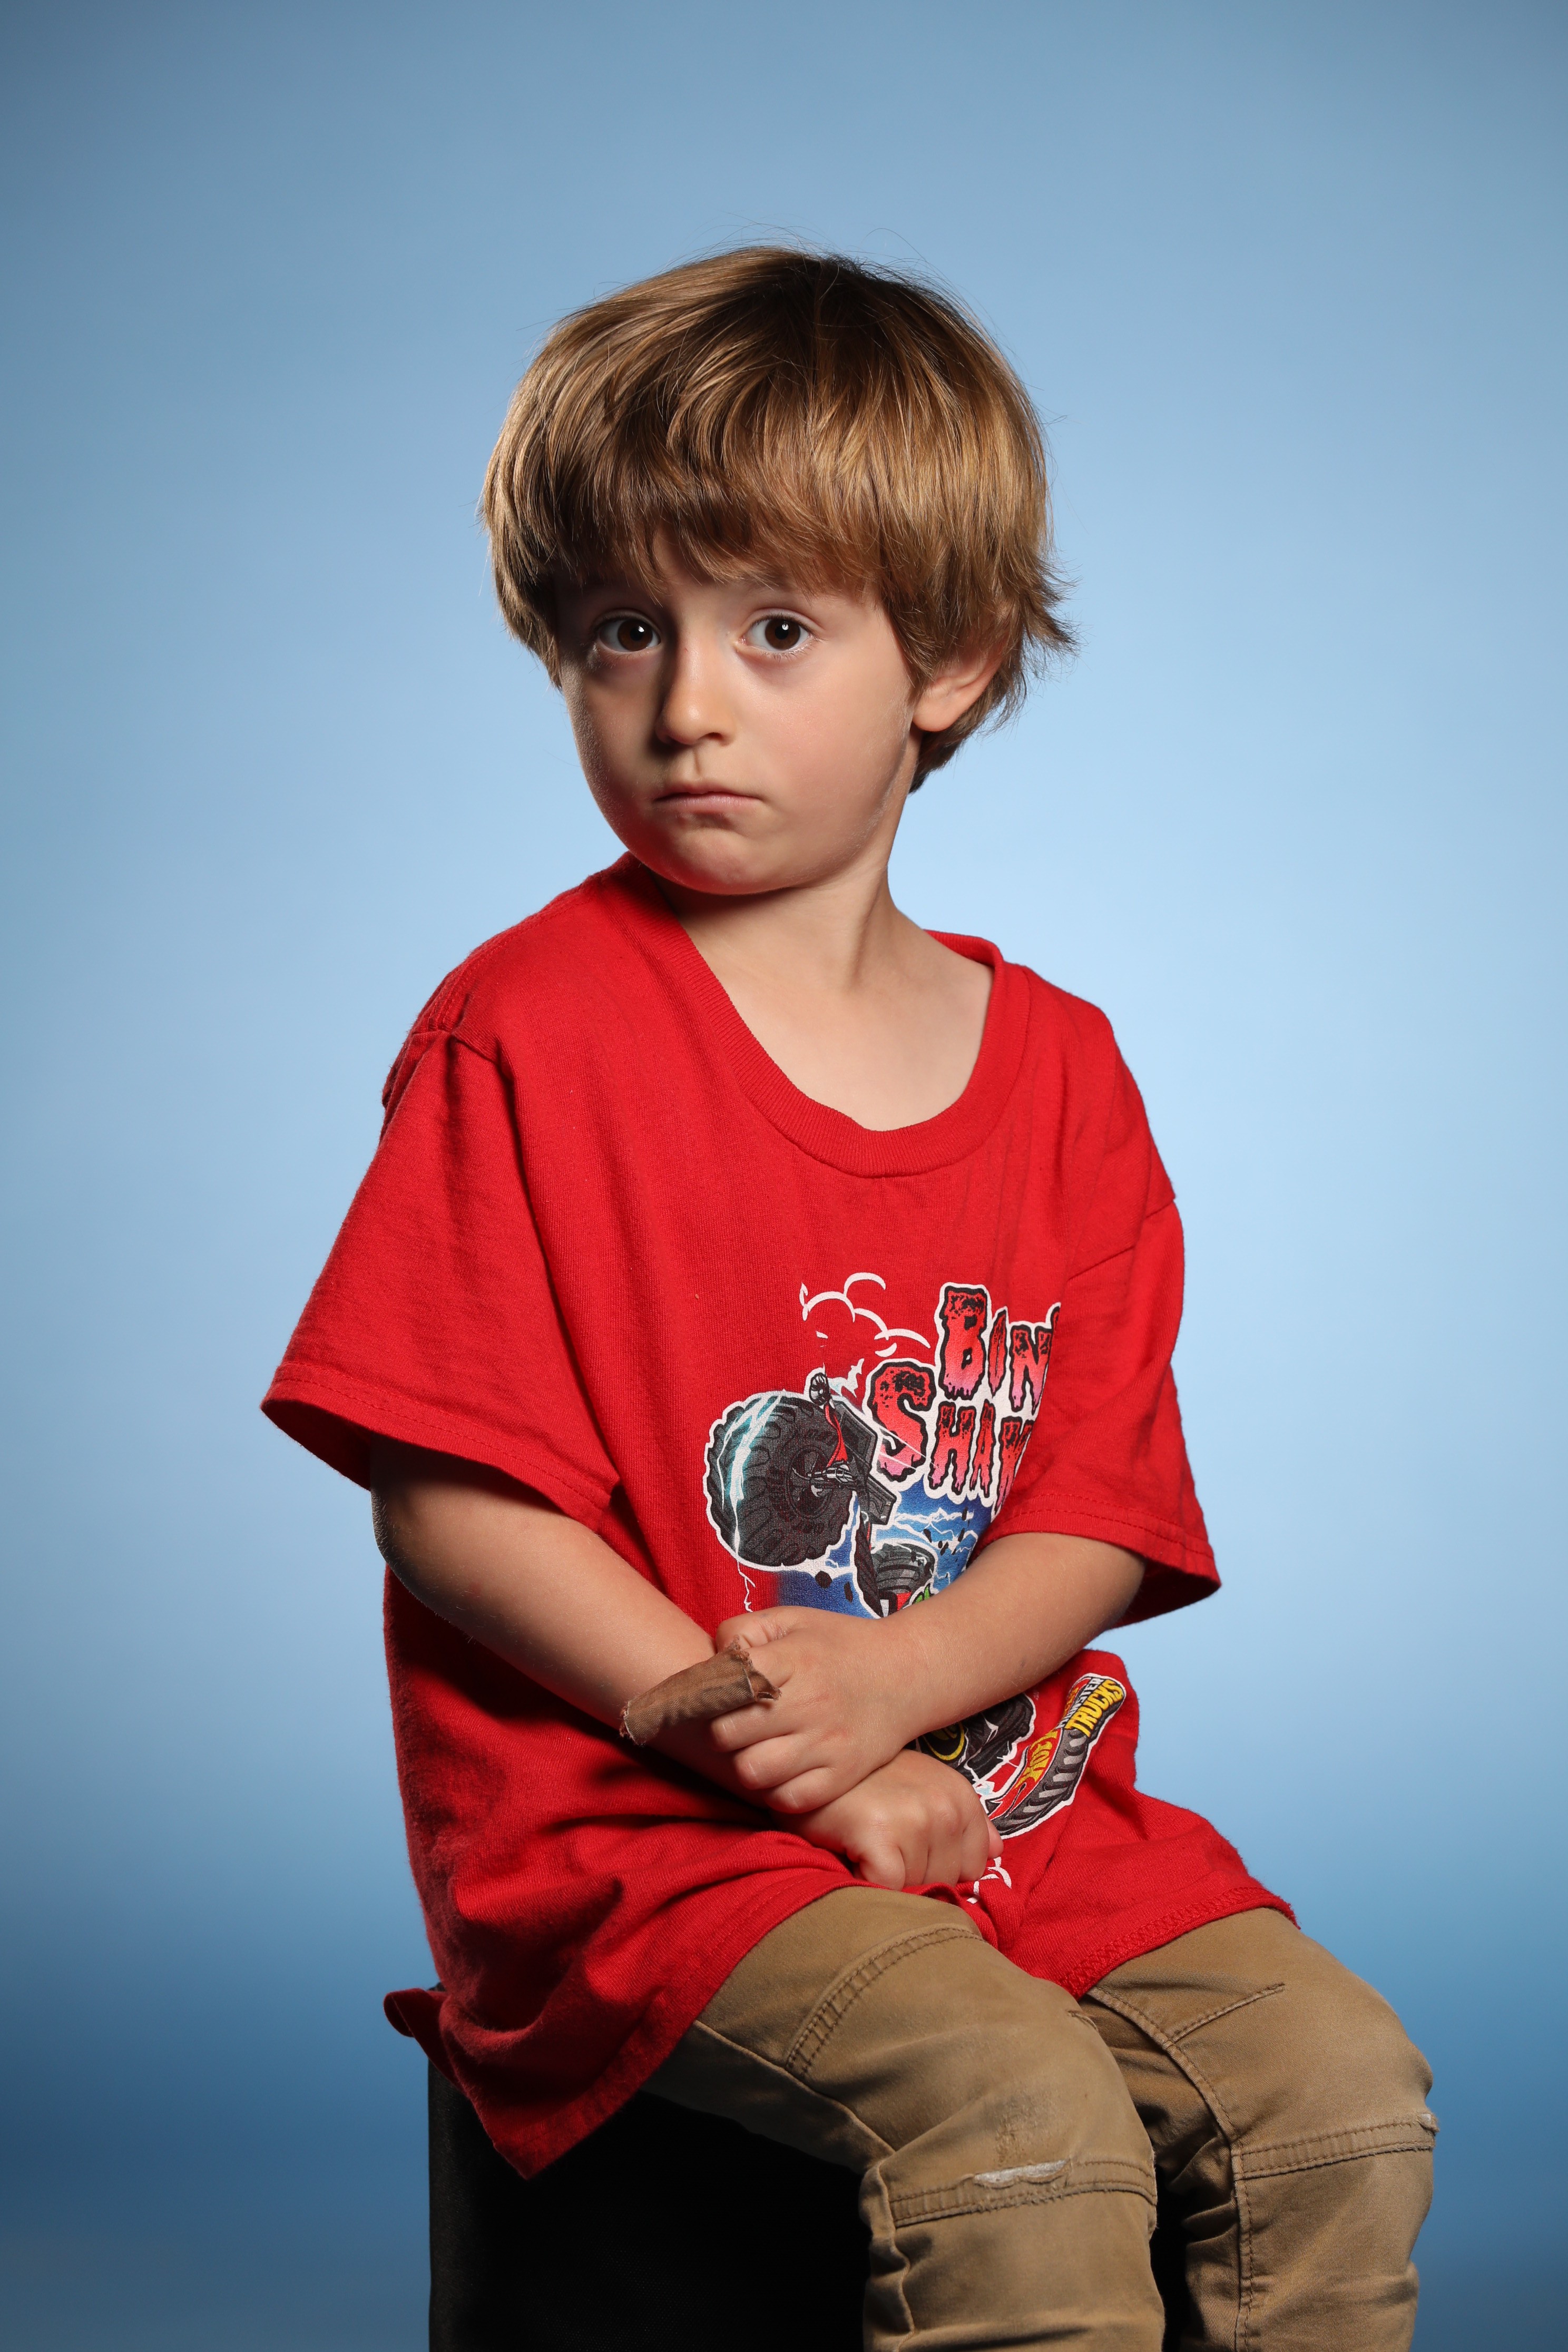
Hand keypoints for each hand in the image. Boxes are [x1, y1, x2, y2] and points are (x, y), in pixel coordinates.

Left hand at [706, 1605, 924, 1811]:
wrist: (907, 1675)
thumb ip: (742, 1631)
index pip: (727, 1682)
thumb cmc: (837, 1647)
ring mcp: (828, 1743)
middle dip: (721, 1729)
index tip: (712, 1695)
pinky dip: (774, 1790)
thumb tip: (710, 1664)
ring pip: (751, 1771)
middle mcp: (811, 1701)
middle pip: (727, 1733)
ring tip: (755, 1749)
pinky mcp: (842, 1775)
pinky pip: (786, 1799)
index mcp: (795, 1658)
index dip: (708, 1691)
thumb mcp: (791, 1620)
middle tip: (734, 1724)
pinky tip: (780, 1771)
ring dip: (744, 1762)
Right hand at [789, 1750, 1001, 1889]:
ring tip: (866, 1847)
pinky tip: (852, 1854)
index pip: (973, 1867)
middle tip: (880, 1845)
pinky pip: (889, 1888)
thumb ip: (963, 1819)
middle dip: (913, 1875)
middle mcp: (945, 1805)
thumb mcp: (921, 1788)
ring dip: (889, 1879)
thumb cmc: (864, 1783)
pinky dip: (867, 1882)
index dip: (937, 1868)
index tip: (906, 1849)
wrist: (807, 1764)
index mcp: (960, 1795)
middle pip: (945, 1881)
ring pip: (917, 1888)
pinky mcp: (880, 1833)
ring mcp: (915, 1818)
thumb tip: (996, 1850)